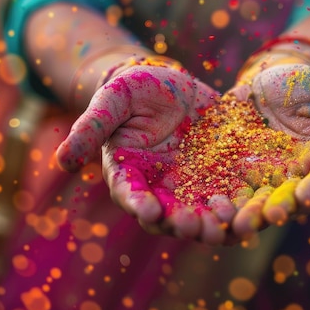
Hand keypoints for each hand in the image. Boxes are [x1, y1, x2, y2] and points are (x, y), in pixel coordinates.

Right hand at [56, 63, 237, 243]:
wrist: (170, 84)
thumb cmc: (134, 89)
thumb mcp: (113, 100)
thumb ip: (91, 128)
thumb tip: (61, 160)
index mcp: (128, 171)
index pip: (130, 192)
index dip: (138, 203)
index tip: (149, 210)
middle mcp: (157, 186)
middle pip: (167, 214)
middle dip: (180, 222)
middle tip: (193, 225)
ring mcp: (188, 185)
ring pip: (199, 213)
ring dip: (211, 224)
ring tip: (225, 225)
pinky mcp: (216, 176)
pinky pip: (227, 197)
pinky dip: (236, 207)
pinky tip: (248, 211)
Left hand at [227, 64, 309, 237]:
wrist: (266, 83)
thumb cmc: (307, 86)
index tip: (307, 196)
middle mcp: (295, 178)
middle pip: (287, 200)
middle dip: (275, 210)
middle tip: (263, 219)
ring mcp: (263, 178)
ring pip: (255, 203)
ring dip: (244, 216)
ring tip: (233, 223)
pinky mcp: (233, 173)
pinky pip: (226, 191)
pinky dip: (217, 203)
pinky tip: (206, 208)